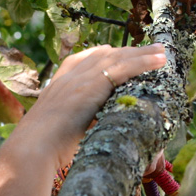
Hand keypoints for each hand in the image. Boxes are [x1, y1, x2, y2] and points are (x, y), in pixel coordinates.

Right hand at [15, 44, 166, 168]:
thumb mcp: (58, 128)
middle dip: (128, 50)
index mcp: (59, 83)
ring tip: (162, 51)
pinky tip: (159, 60)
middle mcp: (70, 75)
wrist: (33, 146)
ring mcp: (81, 77)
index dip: (107, 55)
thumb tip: (90, 130)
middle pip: (105, 54)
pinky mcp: (93, 85)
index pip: (86, 59)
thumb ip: (74, 122)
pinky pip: (124, 67)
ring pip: (118, 58)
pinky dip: (144, 62)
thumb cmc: (43, 147)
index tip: (121, 53)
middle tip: (150, 48)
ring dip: (143, 53)